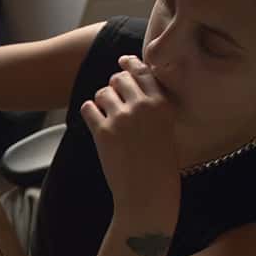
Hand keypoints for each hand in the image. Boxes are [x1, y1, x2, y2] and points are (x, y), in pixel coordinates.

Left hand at [80, 55, 180, 221]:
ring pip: (102, 92)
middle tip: (113, 96)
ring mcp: (121, 118)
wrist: (148, 193)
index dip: (130, 65)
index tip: (123, 61)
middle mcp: (142, 106)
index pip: (143, 73)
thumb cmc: (160, 167)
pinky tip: (95, 121)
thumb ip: (154, 108)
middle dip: (114, 85)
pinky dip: (90, 112)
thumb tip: (135, 90)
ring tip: (105, 114)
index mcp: (162, 104)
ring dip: (101, 100)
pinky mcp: (103, 131)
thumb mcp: (167, 131)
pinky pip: (88, 108)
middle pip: (119, 78)